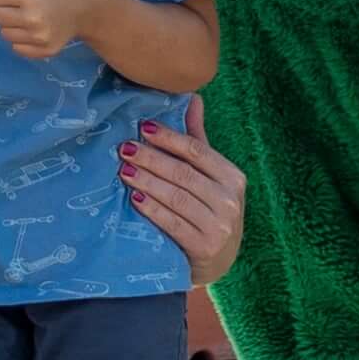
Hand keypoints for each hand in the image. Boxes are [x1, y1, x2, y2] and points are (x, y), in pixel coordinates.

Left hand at [0, 0, 121, 60]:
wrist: (89, 5)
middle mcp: (32, 18)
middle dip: (7, 6)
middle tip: (25, 0)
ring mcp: (39, 36)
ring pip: (5, 32)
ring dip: (13, 24)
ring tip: (31, 13)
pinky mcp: (44, 50)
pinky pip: (17, 48)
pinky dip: (23, 39)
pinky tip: (37, 27)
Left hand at [118, 98, 247, 288]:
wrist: (218, 261)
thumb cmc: (209, 210)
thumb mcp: (211, 178)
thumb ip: (199, 140)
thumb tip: (193, 98)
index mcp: (234, 177)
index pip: (198, 151)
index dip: (169, 138)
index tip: (144, 128)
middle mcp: (230, 200)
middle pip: (183, 173)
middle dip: (151, 159)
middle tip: (124, 148)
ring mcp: (219, 226)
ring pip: (176, 197)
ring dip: (147, 182)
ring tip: (124, 170)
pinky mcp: (204, 247)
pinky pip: (173, 223)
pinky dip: (152, 209)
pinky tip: (135, 198)